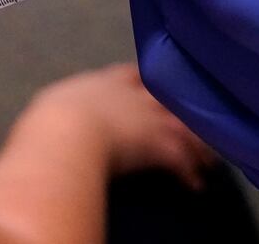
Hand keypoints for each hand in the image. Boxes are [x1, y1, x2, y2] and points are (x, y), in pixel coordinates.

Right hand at [31, 64, 214, 187]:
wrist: (66, 133)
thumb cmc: (51, 118)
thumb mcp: (53, 102)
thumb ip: (63, 102)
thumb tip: (57, 110)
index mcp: (104, 82)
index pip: (131, 73)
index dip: (143, 79)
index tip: (152, 84)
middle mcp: (132, 96)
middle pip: (167, 99)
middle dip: (182, 111)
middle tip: (195, 123)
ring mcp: (149, 118)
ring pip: (184, 128)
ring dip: (197, 145)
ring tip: (207, 161)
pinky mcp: (159, 145)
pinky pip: (183, 160)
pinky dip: (190, 173)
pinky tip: (194, 185)